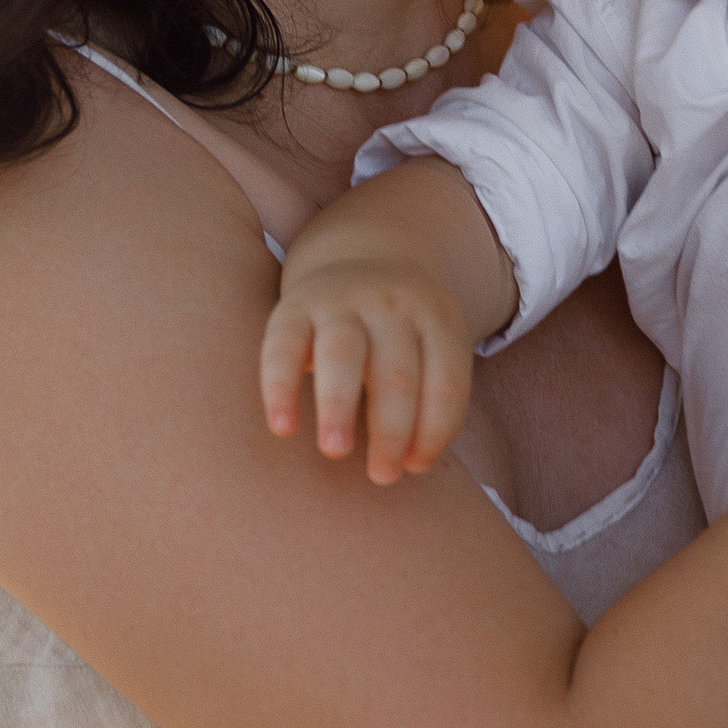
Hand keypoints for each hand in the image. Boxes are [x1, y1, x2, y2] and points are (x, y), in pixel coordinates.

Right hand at [258, 252, 476, 481]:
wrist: (364, 251)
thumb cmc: (403, 328)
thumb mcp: (435, 342)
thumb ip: (432, 394)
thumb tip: (411, 463)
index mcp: (437, 317)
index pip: (446, 379)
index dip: (435, 428)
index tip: (416, 466)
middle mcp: (390, 305)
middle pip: (397, 372)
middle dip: (392, 430)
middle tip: (383, 476)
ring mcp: (341, 302)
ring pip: (342, 353)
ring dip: (339, 406)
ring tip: (335, 452)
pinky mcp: (293, 307)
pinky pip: (283, 347)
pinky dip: (281, 387)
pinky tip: (283, 428)